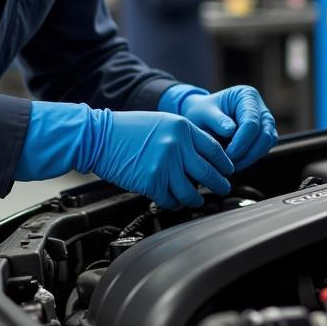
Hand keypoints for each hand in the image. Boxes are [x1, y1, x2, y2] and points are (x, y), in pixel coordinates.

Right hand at [93, 111, 232, 207]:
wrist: (99, 136)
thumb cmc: (127, 129)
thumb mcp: (163, 122)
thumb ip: (184, 138)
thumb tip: (203, 158)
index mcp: (183, 128)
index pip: (214, 150)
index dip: (224, 164)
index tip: (227, 171)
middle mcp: (177, 146)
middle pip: (208, 173)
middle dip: (218, 185)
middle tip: (222, 189)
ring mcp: (165, 165)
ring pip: (190, 192)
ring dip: (195, 199)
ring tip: (196, 200)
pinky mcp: (152, 182)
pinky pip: (170, 200)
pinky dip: (172, 203)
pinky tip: (172, 200)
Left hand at [176, 85, 277, 170]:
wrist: (203, 118)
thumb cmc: (202, 113)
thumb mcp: (203, 113)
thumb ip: (216, 120)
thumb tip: (230, 131)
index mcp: (247, 96)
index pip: (251, 122)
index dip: (242, 141)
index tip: (228, 155)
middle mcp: (260, 108)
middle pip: (264, 134)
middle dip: (248, 152)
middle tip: (230, 164)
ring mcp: (265, 122)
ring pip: (266, 144)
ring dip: (250, 158)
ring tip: (231, 164)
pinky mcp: (264, 135)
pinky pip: (263, 149)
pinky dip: (250, 158)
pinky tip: (235, 162)